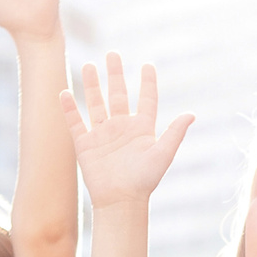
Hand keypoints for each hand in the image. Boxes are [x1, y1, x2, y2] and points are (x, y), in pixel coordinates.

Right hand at [63, 54, 193, 211]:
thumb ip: (174, 133)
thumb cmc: (144, 181)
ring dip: (93, 85)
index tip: (147, 65)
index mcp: (142, 129)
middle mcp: (122, 128)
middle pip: (118, 95)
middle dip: (115, 75)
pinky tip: (65, 93)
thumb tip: (191, 114)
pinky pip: (76, 122)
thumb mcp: (163, 154)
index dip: (147, 83)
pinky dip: (70, 109)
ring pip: (96, 104)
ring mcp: (103, 135)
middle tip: (112, 54)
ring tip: (90, 65)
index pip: (146, 100)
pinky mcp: (85, 145)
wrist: (121, 201)